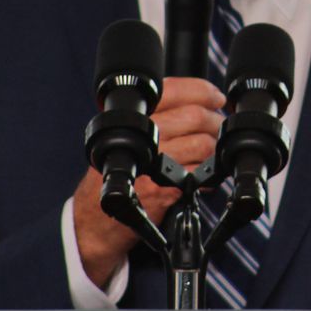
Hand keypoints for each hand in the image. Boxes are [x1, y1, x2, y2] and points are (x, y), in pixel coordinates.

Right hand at [73, 76, 224, 285]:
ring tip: (211, 155)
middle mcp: (140, 135)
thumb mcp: (121, 138)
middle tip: (218, 127)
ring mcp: (151, 162)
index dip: (202, 90)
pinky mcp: (163, 188)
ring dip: (214, 149)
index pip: (173, 88)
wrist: (91, 221)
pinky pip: (199, 173)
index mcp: (130, 117)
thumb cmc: (109, 178)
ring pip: (202, 143)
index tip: (217, 97)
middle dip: (215, 121)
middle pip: (194, 115)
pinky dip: (208, 175)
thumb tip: (199, 103)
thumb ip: (153, 118)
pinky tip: (203, 179)